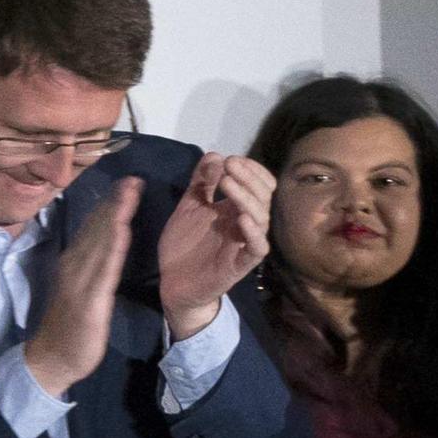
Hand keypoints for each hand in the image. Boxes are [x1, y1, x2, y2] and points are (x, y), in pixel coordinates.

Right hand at [25, 176, 141, 396]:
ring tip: (130, 192)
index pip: (91, 228)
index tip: (126, 184)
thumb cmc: (68, 326)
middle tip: (133, 177)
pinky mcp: (88, 299)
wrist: (52, 358)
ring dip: (115, 215)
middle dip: (115, 202)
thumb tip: (104, 243)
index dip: (109, 205)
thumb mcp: (76, 289)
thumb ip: (89, 266)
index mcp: (72, 263)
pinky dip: (112, 247)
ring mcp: (79, 281)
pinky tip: (122, 229)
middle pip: (96, 229)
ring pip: (100, 242)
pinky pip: (103, 269)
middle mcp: (73, 266)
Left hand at [154, 155, 272, 337]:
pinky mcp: (242, 263)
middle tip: (230, 165)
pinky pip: (257, 247)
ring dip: (246, 197)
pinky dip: (253, 232)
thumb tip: (214, 154)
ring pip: (261, 217)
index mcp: (236, 208)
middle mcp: (247, 223)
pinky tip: (242, 218)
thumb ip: (200, 183)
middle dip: (248, 177)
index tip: (230, 159)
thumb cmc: (185, 244)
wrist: (174, 282)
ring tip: (228, 184)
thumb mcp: (189, 207)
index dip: (249, 169)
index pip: (258, 183)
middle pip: (262, 196)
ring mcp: (246, 242)